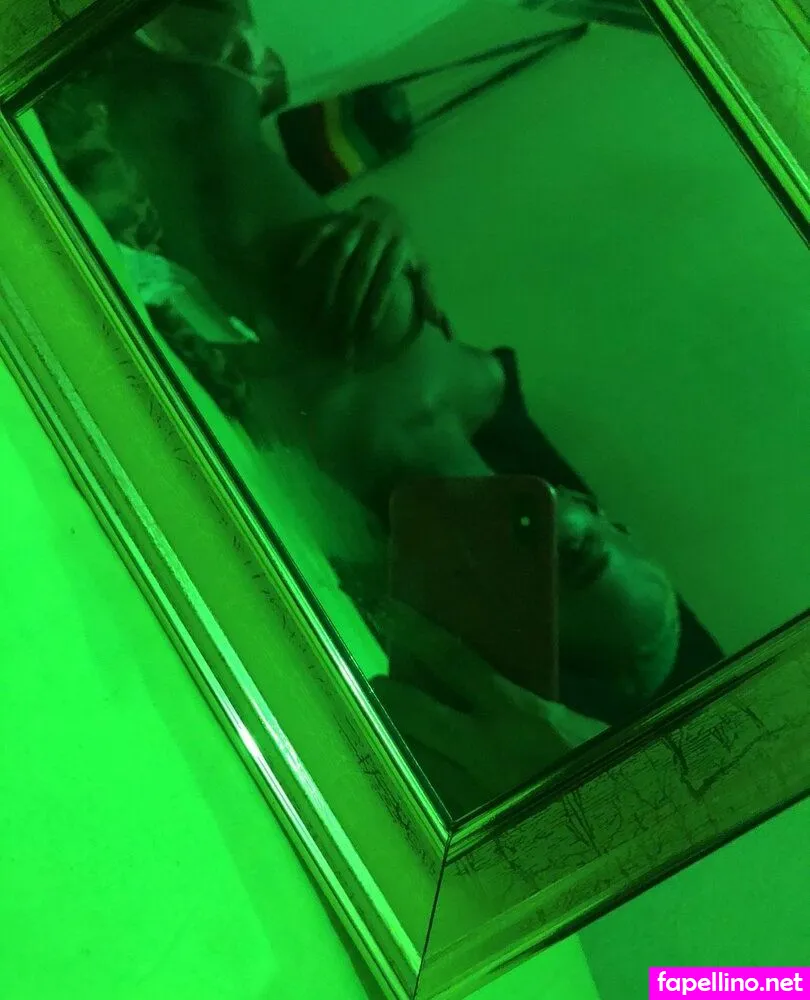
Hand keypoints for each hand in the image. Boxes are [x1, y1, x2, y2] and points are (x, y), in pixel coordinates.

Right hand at [293, 197, 417, 360]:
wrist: (388, 207)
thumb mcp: (420, 270)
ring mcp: (356, 226)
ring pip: (339, 258)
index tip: (365, 334)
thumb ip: (430, 300)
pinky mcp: (337, 218)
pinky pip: (320, 233)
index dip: (376, 306)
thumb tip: (448, 334)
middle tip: (340, 337)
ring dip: (328, 287)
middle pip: (361, 276)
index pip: (386, 283)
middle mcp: (379, 237)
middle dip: (350, 308)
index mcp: (401, 251)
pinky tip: (295, 271)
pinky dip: (308, 249)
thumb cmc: (404, 249)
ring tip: (318, 318)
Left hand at [371, 601, 607, 816]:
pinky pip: (432, 797)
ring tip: (384, 724)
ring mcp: (474, 792)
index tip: (390, 610)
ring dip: (395, 738)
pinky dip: (419, 778)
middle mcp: (484, 749)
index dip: (417, 632)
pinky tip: (414, 773)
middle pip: (415, 714)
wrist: (621, 827)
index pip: (453, 661)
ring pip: (413, 757)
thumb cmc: (602, 763)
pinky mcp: (473, 829)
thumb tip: (478, 679)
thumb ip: (519, 700)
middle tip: (375, 682)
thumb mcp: (564, 718)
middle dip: (388, 696)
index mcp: (515, 712)